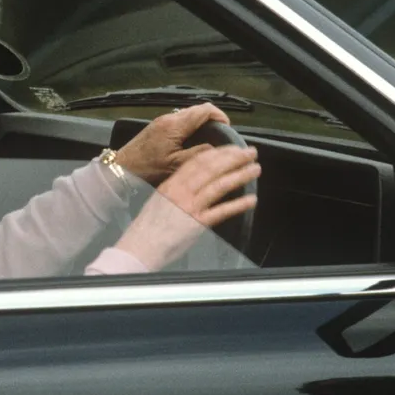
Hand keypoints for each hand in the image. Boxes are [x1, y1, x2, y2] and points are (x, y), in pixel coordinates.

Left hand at [111, 102, 231, 182]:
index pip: (204, 110)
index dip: (220, 116)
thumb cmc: (146, 168)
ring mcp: (162, 120)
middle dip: (212, 118)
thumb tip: (215, 148)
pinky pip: (180, 119)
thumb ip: (198, 154)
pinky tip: (192, 139)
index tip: (227, 127)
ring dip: (201, 121)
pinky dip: (190, 125)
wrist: (122, 168)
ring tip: (210, 137)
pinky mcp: (158, 126)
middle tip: (221, 133)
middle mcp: (169, 118)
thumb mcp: (176, 165)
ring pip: (189, 113)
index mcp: (175, 125)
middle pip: (197, 109)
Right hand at [112, 145, 258, 270]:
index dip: (218, 152)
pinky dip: (238, 205)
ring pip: (220, 185)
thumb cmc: (146, 227)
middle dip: (234, 158)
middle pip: (212, 168)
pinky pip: (221, 211)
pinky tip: (251, 200)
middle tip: (250, 152)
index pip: (198, 161)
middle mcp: (182, 191)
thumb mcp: (160, 199)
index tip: (232, 148)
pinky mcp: (197, 224)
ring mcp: (190, 207)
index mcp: (172, 183)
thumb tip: (192, 181)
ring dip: (240, 175)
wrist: (139, 247)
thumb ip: (176, 189)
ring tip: (255, 170)